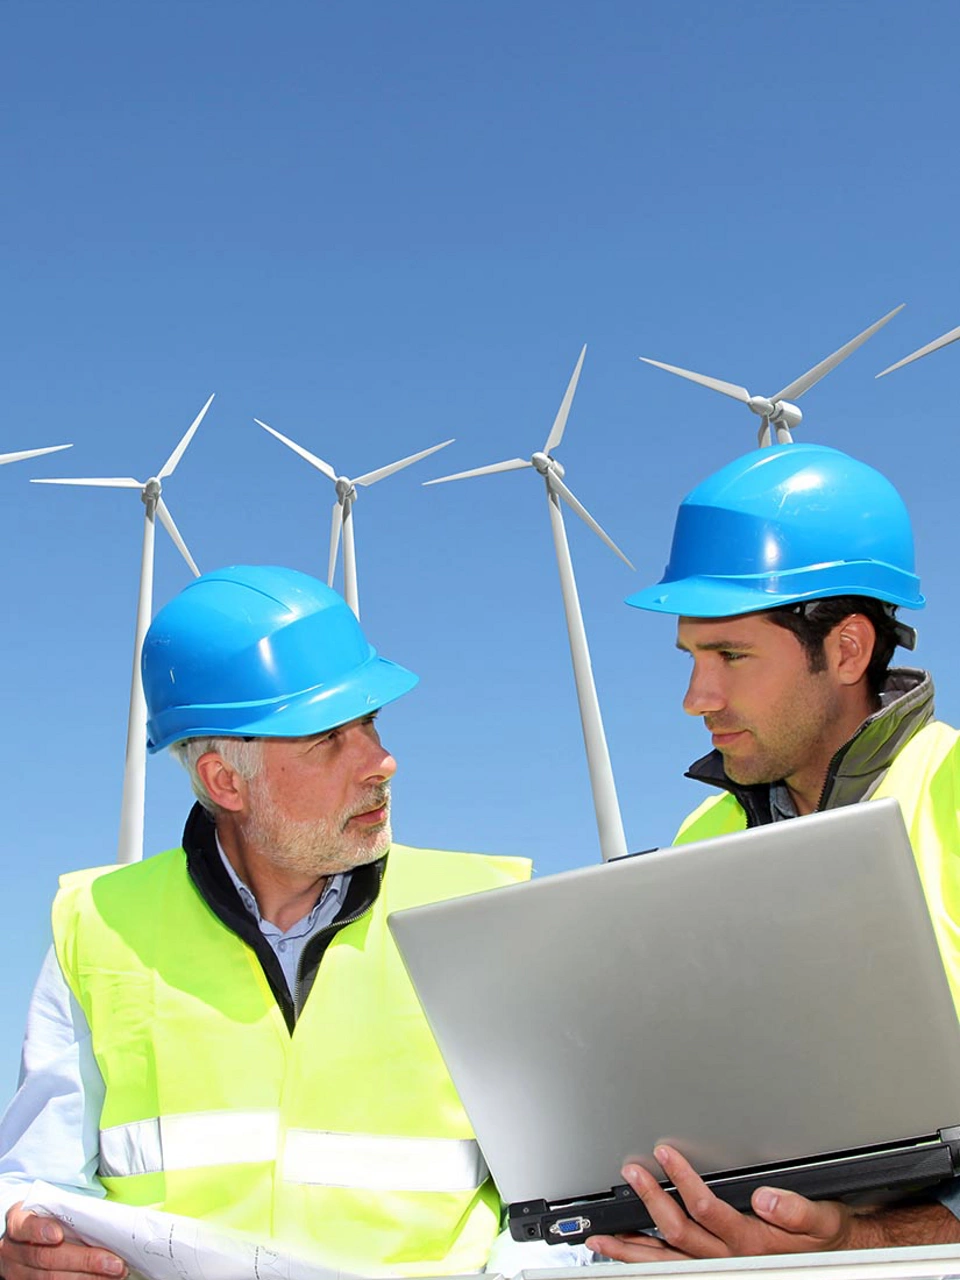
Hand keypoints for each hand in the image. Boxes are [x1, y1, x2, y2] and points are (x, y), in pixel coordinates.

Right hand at [0, 1202, 126, 1279]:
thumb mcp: (51, 1206)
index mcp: (18, 1221)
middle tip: (114, 1263)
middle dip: (84, 1261)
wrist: (29, 1237)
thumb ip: (70, 1209)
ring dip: (88, 1277)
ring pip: (52, 1279)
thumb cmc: (48, 1216)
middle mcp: (13, 1250)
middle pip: (46, 1258)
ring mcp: (18, 1273)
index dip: (40, 1230)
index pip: (24, 1226)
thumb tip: (106, 1215)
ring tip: (116, 1273)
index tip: (58, 1235)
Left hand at [587, 1145, 852, 1262]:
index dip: (683, 1181)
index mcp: (751, 1241)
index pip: (708, 1209)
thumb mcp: (823, 1218)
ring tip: (602, 1238)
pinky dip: (643, 1261)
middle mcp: (730, 1257)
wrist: (837, 1257)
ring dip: (633, 1248)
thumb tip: (765, 1199)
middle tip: (631, 1172)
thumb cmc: (826, 1235)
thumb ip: (795, 1210)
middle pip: (679, 1233)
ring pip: (667, 1260)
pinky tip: (622, 1254)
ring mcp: (718, 1266)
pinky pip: (671, 1269)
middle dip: (650, 1201)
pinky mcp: (712, 1267)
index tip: (666, 1154)